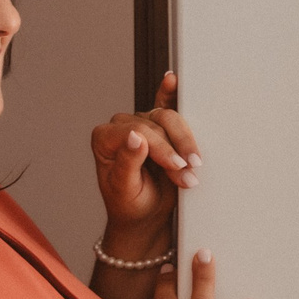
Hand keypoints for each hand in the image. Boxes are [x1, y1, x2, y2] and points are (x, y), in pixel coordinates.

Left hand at [92, 72, 201, 252]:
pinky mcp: (159, 128)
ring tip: (193, 166)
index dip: (161, 148)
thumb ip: (127, 163)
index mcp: (105, 139)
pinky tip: (172, 80)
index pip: (138, 132)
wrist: (144, 218)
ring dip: (186, 142)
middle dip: (176, 148)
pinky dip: (170, 92)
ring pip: (169, 118)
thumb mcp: (126, 191)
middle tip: (189, 171)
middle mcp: (122, 128)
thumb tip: (136, 137)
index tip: (177, 167)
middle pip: (156, 122)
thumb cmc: (130, 206)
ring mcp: (142, 125)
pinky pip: (165, 103)